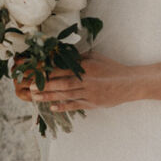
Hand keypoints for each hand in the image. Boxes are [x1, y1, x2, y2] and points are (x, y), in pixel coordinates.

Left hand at [14, 54, 142, 111]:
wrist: (130, 83)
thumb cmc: (112, 68)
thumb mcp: (96, 57)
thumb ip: (79, 57)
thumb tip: (62, 54)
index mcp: (86, 67)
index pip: (63, 68)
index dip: (48, 71)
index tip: (35, 71)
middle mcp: (87, 80)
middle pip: (61, 83)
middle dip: (44, 85)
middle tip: (30, 86)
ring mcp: (90, 93)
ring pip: (66, 95)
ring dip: (49, 96)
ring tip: (35, 97)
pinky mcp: (93, 103)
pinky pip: (76, 105)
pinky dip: (63, 106)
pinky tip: (52, 107)